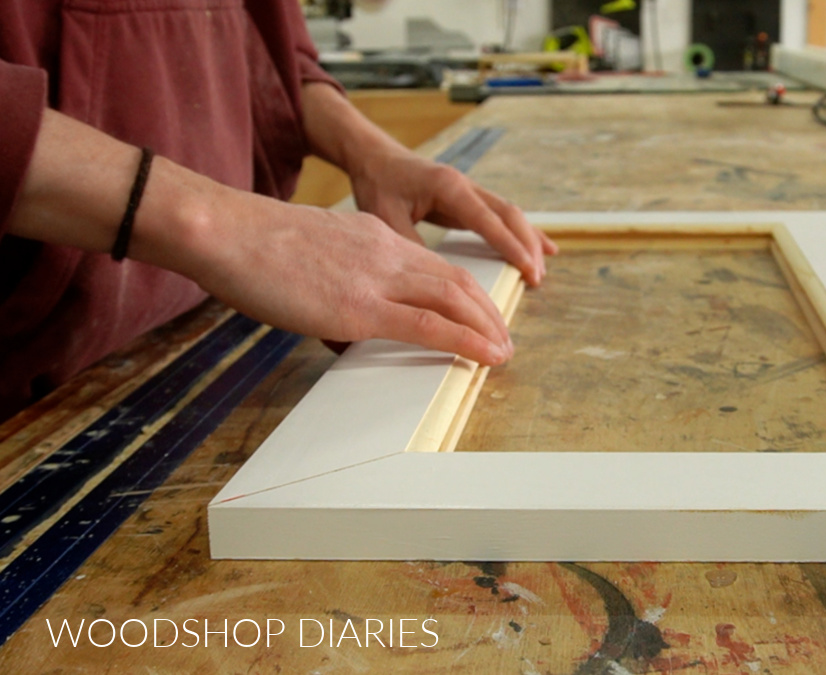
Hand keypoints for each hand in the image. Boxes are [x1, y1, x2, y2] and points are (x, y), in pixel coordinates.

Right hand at [173, 181, 514, 365]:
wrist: (226, 231)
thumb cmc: (251, 245)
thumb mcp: (311, 250)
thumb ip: (337, 275)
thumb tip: (338, 309)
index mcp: (374, 236)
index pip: (433, 264)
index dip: (463, 291)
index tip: (477, 312)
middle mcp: (387, 252)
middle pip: (456, 280)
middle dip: (487, 312)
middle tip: (502, 337)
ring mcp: (377, 279)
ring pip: (454, 300)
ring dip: (486, 328)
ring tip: (502, 352)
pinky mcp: (361, 308)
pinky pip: (430, 325)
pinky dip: (466, 342)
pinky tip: (486, 356)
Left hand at [348, 143, 557, 286]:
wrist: (374, 156)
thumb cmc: (378, 183)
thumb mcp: (386, 217)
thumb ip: (411, 244)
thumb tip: (437, 274)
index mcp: (448, 187)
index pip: (488, 220)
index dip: (510, 246)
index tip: (527, 269)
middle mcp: (465, 185)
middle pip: (509, 215)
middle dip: (526, 246)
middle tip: (536, 278)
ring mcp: (470, 190)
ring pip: (510, 214)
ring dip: (527, 240)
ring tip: (540, 271)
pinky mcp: (468, 199)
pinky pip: (500, 216)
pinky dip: (519, 233)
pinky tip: (537, 247)